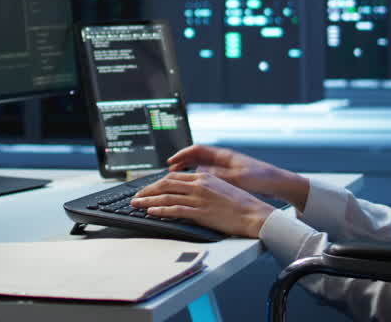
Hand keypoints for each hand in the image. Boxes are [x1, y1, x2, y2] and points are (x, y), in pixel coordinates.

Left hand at [130, 171, 276, 237]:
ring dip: (148, 200)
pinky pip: (175, 210)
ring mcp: (199, 199)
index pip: (174, 177)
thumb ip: (204, 187)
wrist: (254, 214)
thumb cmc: (241, 204)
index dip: (157, 183)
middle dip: (148, 190)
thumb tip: (189, 192)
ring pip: (166, 197)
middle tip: (137, 196)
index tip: (148, 188)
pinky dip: (160, 210)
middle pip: (166, 185)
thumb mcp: (220, 188)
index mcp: (204, 178)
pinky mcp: (200, 213)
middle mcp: (199, 185)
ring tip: (136, 204)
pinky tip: (151, 212)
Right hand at [167, 144, 309, 211]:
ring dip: (189, 172)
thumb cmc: (262, 178)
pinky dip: (199, 180)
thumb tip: (198, 172)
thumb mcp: (238, 177)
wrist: (279, 184)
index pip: (197, 150)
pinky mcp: (230, 178)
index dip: (182, 154)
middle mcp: (224, 160)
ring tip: (178, 180)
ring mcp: (226, 168)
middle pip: (196, 157)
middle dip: (181, 163)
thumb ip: (218, 175)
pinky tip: (195, 189)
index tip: (171, 161)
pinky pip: (209, 176)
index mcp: (224, 156)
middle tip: (169, 171)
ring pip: (202, 167)